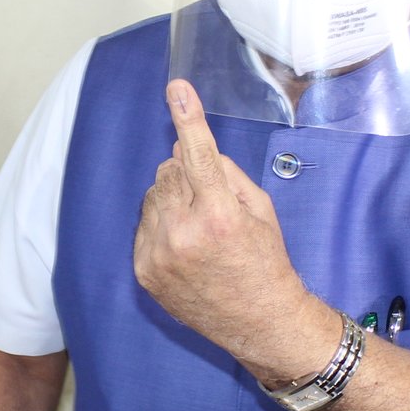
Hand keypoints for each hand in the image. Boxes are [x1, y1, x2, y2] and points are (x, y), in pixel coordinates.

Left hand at [133, 80, 316, 365]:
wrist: (260, 322)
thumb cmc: (266, 262)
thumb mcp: (260, 209)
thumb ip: (224, 172)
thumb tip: (185, 148)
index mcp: (219, 214)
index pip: (198, 153)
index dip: (187, 117)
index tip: (177, 87)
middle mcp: (184, 233)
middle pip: (169, 170)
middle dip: (187, 175)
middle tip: (211, 202)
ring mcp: (158, 254)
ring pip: (152, 195)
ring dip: (171, 199)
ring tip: (199, 230)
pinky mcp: (143, 270)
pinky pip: (143, 224)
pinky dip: (160, 225)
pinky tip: (184, 247)